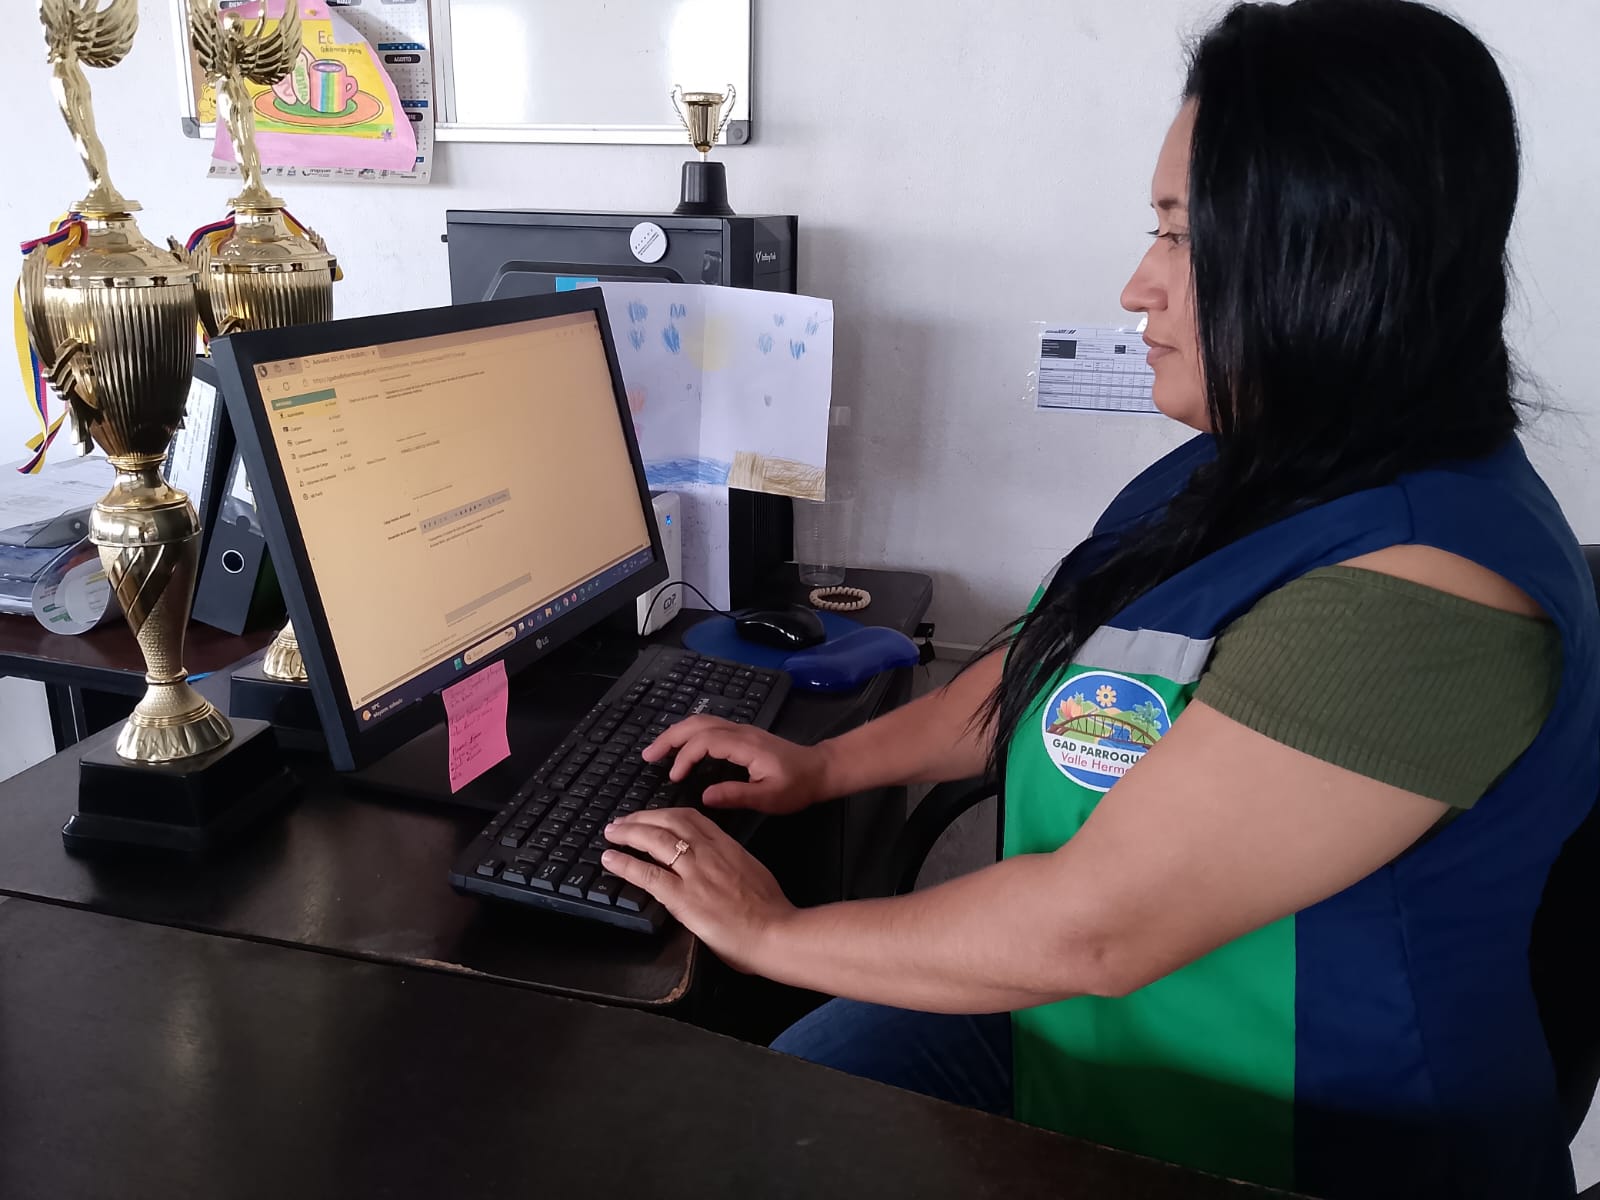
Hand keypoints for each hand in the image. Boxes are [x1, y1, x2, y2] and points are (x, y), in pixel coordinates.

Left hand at [602, 808, 792, 972]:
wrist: (777, 932)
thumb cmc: (771, 911)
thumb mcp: (752, 873)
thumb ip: (731, 865)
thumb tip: (715, 869)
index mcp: (727, 846)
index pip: (691, 818)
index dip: (664, 814)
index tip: (650, 816)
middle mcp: (709, 852)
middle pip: (669, 822)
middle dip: (641, 818)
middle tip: (622, 822)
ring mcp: (695, 873)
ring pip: (655, 840)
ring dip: (629, 833)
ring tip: (612, 834)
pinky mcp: (684, 897)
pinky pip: (648, 874)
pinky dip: (625, 864)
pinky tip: (611, 859)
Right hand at [641, 717, 829, 814]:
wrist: (820, 770)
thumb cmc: (797, 786)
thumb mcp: (769, 798)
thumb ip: (736, 795)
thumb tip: (704, 797)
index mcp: (745, 746)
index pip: (705, 741)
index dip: (685, 757)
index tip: (674, 778)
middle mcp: (740, 732)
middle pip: (697, 724)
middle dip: (670, 737)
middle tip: (648, 755)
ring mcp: (741, 730)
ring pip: (702, 722)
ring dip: (677, 733)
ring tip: (657, 751)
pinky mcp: (742, 735)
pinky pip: (709, 727)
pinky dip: (689, 734)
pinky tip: (682, 748)